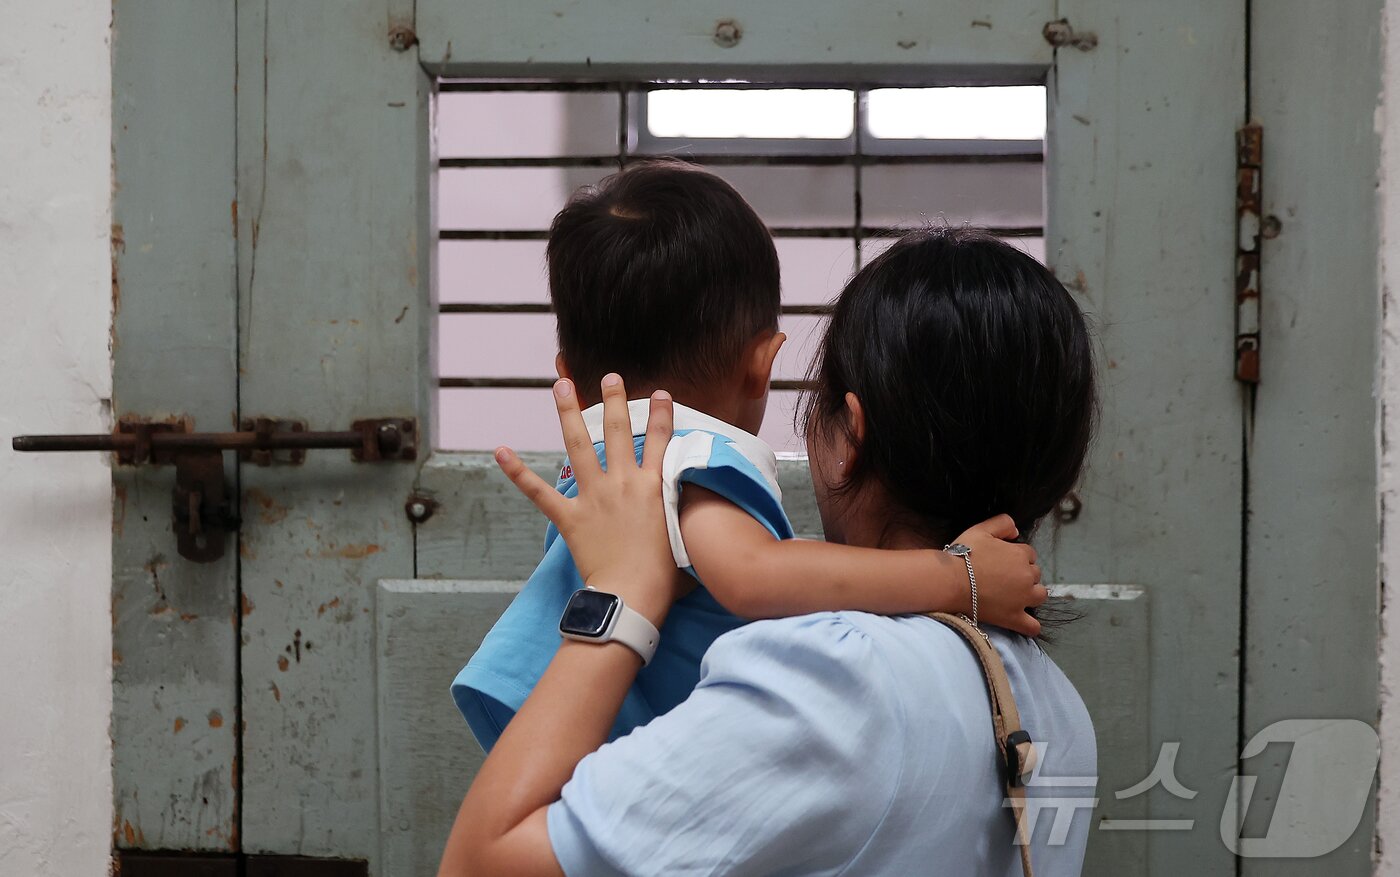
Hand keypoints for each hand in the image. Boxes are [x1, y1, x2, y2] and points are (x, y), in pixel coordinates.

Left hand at [493, 373, 681, 626]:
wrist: (633, 595)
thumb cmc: (664, 577)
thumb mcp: (685, 536)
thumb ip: (686, 516)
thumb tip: (698, 514)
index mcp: (654, 487)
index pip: (660, 441)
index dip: (661, 415)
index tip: (661, 394)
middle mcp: (622, 484)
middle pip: (616, 431)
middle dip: (613, 400)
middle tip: (609, 377)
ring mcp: (593, 497)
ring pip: (578, 444)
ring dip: (569, 412)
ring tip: (562, 385)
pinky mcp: (570, 517)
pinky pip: (539, 492)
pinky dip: (518, 472)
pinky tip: (500, 451)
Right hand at [953, 514, 1046, 636]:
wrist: (950, 581)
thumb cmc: (963, 554)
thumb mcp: (981, 529)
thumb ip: (1003, 523)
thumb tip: (1016, 531)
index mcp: (1020, 554)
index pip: (1029, 554)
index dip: (1016, 556)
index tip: (1002, 561)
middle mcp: (1026, 576)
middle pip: (1035, 574)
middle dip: (1023, 574)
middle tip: (1003, 578)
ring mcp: (1023, 599)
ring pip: (1040, 595)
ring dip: (1032, 594)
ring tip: (1015, 595)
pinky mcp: (1014, 618)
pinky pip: (1033, 626)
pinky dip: (1031, 625)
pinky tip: (1024, 621)